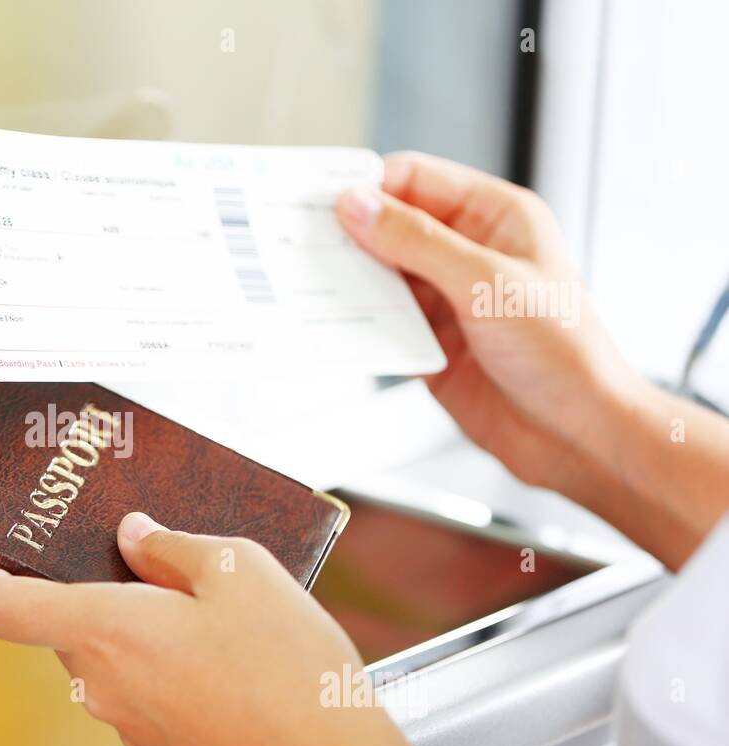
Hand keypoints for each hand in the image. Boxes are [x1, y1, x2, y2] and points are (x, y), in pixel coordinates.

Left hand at [0, 513, 489, 745]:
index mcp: (105, 630)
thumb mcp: (239, 569)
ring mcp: (127, 718)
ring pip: (104, 652)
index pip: (0, 607)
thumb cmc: (289, 673)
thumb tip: (136, 536)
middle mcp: (101, 682)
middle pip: (61, 621)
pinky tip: (218, 645)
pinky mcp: (158, 740)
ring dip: (135, 620)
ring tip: (204, 600)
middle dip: (95, 583)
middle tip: (147, 553)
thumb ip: (172, 545)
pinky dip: (159, 656)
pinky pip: (137, 682)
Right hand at [336, 152, 639, 492]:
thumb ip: (417, 242)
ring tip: (309, 286)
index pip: (415, 180)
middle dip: (348, 235)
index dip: (367, 186)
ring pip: (379, 276)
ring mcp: (447, 299)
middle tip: (299, 243)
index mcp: (495, 217)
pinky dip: (356, 325)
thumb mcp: (486, 284)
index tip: (321, 202)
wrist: (575, 435)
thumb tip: (358, 205)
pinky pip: (380, 324)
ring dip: (348, 282)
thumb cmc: (565, 354)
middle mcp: (468, 253)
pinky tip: (335, 327)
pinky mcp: (429, 344)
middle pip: (389, 226)